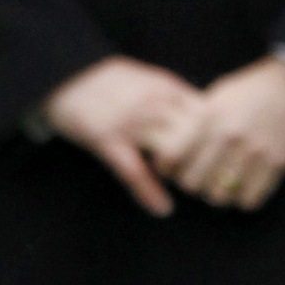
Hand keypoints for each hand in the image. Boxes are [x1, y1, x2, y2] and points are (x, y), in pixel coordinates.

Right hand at [41, 57, 206, 217]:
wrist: (66, 76)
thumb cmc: (111, 80)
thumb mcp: (151, 79)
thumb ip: (177, 96)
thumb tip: (206, 114)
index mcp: (168, 88)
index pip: (209, 114)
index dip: (217, 135)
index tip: (218, 150)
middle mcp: (154, 104)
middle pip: (196, 135)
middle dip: (203, 156)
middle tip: (202, 170)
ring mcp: (131, 123)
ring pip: (172, 152)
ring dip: (181, 172)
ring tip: (183, 182)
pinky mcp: (107, 141)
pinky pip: (134, 172)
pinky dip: (149, 194)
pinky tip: (163, 209)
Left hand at [155, 57, 284, 211]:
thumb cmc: (261, 86)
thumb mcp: (223, 93)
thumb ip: (200, 119)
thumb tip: (176, 144)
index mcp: (210, 116)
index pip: (171, 157)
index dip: (169, 168)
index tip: (177, 167)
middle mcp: (229, 136)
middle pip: (192, 184)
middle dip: (195, 184)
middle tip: (204, 178)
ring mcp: (254, 151)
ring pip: (219, 197)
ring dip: (220, 195)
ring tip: (227, 185)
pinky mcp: (278, 163)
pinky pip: (250, 200)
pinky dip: (247, 198)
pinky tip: (250, 186)